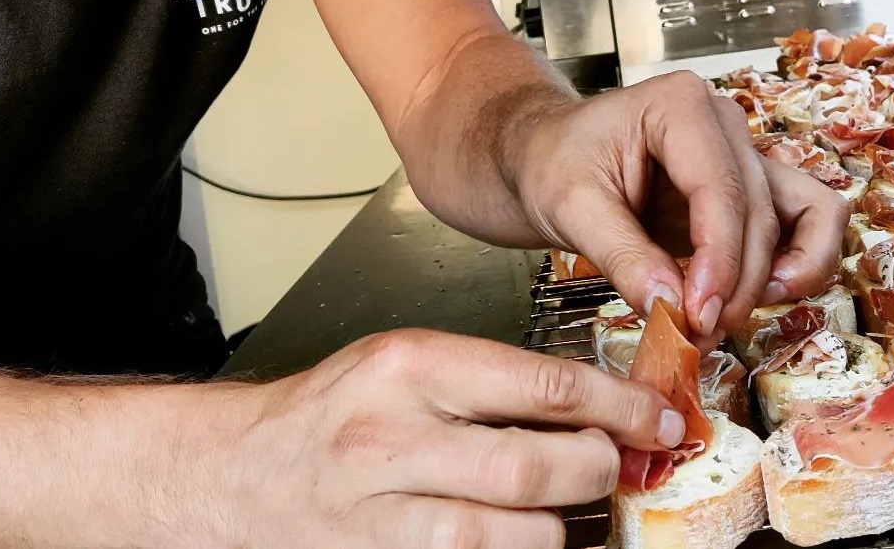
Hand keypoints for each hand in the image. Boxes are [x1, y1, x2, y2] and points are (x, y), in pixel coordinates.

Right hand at [214, 330, 685, 548]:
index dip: (617, 406)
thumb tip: (584, 404)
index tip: (656, 416)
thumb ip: (488, 379)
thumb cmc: (331, 410)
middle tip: (618, 465)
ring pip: (513, 536)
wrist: (237, 474)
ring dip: (560, 528)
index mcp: (411, 366)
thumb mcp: (404, 361)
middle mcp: (394, 438)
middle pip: (535, 469)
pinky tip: (523, 539)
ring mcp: (381, 515)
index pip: (542, 386)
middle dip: (597, 471)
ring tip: (569, 509)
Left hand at [510, 73, 848, 341]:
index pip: (721, 187)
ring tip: (737, 314)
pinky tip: (767, 296)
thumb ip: (623, 256)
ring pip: (806, 212)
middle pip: (760, 210)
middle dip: (739, 281)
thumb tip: (671, 307)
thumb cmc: (554, 163)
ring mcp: (744, 152)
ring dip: (786, 272)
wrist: (546, 157)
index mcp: (679, 104)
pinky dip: (801, 260)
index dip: (719, 259)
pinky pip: (805, 219)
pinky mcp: (750, 187)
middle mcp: (724, 121)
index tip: (699, 312)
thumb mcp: (571, 207)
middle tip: (700, 331)